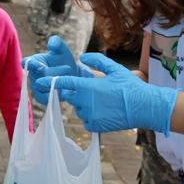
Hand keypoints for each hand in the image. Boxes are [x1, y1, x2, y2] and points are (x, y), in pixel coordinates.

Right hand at [21, 35, 92, 103]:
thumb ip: (57, 43)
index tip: (38, 64)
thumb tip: (52, 43)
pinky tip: (66, 88)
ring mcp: (36, 87)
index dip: (30, 64)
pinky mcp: (42, 98)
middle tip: (68, 68)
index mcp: (34, 61)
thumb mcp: (62, 50)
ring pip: (43, 86)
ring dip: (56, 82)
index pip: (26, 63)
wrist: (73, 75)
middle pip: (38, 75)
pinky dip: (56, 93)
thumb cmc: (64, 60)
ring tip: (69, 77)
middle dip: (53, 72)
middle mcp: (33, 75)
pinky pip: (46, 97)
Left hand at [37, 53, 178, 133]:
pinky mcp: (94, 126)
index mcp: (87, 87)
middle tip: (92, 91)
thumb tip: (82, 57)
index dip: (50, 81)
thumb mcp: (114, 68)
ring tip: (104, 101)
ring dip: (85, 105)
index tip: (39, 81)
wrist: (144, 108)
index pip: (63, 83)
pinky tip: (105, 111)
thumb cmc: (130, 86)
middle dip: (75, 93)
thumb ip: (96, 61)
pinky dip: (92, 116)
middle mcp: (84, 102)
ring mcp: (89, 116)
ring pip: (79, 108)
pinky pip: (86, 120)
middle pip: (70, 96)